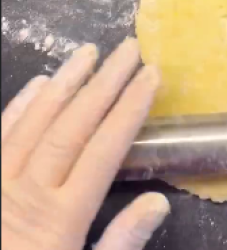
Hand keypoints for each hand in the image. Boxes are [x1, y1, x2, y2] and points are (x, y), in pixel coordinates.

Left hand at [2, 38, 169, 249]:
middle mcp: (28, 191)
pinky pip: (0, 134)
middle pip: (73, 125)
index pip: (104, 149)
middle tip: (128, 48)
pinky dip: (20, 106)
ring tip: (89, 51)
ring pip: (35, 121)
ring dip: (65, 83)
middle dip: (104, 83)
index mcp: (60, 220)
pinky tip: (39, 83)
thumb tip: (159, 201)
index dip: (130, 109)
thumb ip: (120, 244)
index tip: (150, 75)